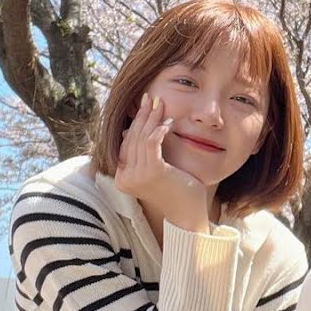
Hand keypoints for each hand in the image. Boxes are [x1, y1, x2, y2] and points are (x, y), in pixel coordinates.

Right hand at [115, 92, 209, 232]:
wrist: (188, 212)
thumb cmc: (175, 189)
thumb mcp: (155, 169)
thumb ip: (143, 154)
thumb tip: (131, 130)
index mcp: (122, 178)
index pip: (126, 143)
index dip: (135, 122)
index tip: (145, 106)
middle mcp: (125, 178)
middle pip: (132, 138)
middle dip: (142, 115)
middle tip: (151, 98)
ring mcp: (137, 176)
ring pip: (142, 138)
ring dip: (152, 118)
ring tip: (161, 105)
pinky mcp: (152, 172)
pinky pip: (152, 144)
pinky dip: (158, 130)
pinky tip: (167, 123)